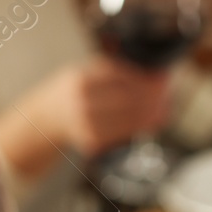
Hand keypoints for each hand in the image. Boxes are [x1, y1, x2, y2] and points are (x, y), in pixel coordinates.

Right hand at [27, 57, 170, 155]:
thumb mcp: (84, 71)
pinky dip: (141, 127)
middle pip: (128, 99)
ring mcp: (86, 123)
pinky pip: (123, 133)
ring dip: (152, 114)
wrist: (44, 119)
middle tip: (168, 94)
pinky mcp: (91, 141)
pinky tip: (153, 121)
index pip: (122, 76)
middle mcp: (82, 101)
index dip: (145, 78)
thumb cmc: (71, 92)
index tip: (162, 78)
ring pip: (129, 119)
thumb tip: (153, 71)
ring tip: (165, 108)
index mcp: (82, 78)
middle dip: (153, 97)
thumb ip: (113, 69)